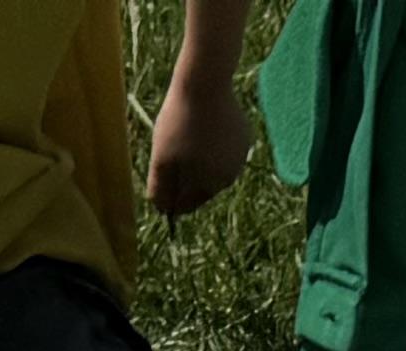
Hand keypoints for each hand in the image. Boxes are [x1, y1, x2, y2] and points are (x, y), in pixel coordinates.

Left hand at [146, 72, 248, 215]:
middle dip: (186, 176)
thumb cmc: (179, 123)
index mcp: (210, 186)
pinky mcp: (245, 136)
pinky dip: (214, 143)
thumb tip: (163, 211)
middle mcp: (231, 177)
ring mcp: (241, 156)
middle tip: (172, 150)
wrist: (205, 83)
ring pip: (214, 167)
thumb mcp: (160, 160)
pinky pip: (224, 148)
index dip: (170, 196)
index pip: (187, 204)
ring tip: (188, 136)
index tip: (160, 178)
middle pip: (201, 186)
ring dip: (200, 160)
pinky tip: (204, 125)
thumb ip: (160, 190)